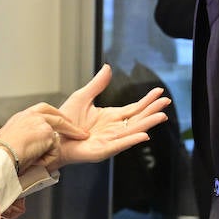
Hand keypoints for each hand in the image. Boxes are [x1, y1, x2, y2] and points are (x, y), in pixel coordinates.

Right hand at [0, 103, 86, 171]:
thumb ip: (22, 135)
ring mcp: (41, 123)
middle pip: (57, 116)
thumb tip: (27, 144)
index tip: (62, 121)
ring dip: (54, 151)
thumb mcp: (10, 138)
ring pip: (57, 137)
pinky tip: (35, 161)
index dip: (54, 116)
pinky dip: (47, 159)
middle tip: (81, 133)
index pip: (43, 110)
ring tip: (42, 157)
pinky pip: (54, 151)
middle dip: (71, 126)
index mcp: (22, 116)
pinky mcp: (48, 134)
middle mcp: (32, 115)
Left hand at [45, 64, 170, 170]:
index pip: (134, 108)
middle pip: (138, 119)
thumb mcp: (83, 97)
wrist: (52, 136)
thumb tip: (108, 67)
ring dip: (148, 124)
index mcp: (111, 117)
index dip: (147, 101)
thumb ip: (97, 84)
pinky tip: (144, 135)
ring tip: (162, 116)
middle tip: (167, 101)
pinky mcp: (102, 151)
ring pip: (133, 131)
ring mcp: (110, 141)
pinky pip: (119, 145)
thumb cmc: (65, 120)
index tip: (160, 92)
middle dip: (153, 110)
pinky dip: (131, 140)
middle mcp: (114, 129)